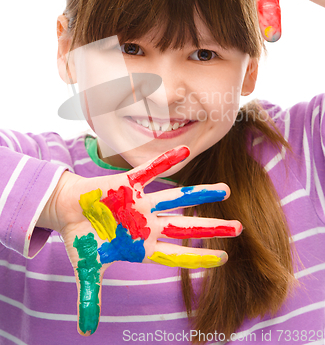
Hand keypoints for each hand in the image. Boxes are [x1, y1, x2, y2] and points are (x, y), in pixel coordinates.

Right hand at [39, 145, 241, 335]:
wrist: (67, 210)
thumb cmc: (81, 238)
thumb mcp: (87, 270)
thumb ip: (89, 298)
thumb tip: (84, 332)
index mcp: (141, 246)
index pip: (176, 255)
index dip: (199, 258)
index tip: (224, 259)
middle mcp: (147, 223)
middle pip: (185, 226)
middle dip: (212, 228)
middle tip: (240, 228)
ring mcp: (140, 202)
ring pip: (176, 197)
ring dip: (200, 193)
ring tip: (226, 189)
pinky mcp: (127, 182)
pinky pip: (149, 170)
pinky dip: (165, 161)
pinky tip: (184, 150)